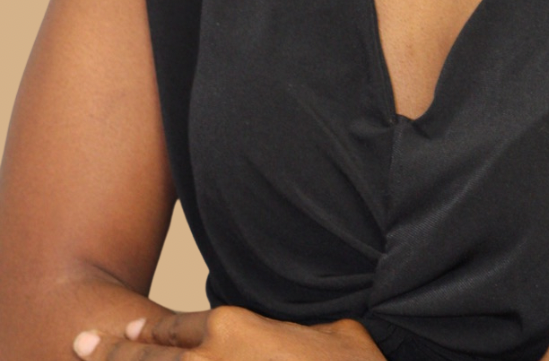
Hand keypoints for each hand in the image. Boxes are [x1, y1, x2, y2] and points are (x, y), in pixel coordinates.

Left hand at [72, 306, 384, 359]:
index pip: (177, 326)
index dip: (148, 330)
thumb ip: (299, 327)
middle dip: (112, 352)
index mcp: (234, 327)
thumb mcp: (331, 331)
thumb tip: (298, 332)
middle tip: (81, 345)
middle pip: (147, 355)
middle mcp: (208, 359)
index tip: (127, 330)